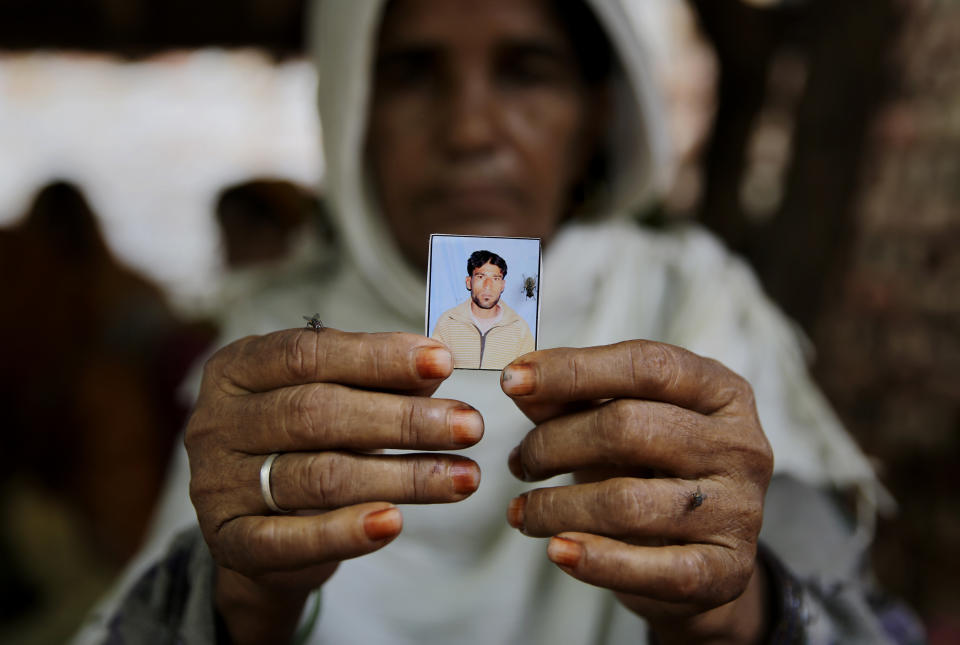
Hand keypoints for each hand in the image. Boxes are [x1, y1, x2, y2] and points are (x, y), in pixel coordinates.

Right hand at [185, 328, 482, 643]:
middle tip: (470, 425)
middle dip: (403, 419)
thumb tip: (436, 365)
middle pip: (316, 413)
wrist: (259, 527)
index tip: (443, 362)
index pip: (307, 353)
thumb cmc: (306, 442)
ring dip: (401, 477)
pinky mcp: (230, 543)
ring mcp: (216, 485)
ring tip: (463, 477)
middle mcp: (216, 422)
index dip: (378, 357)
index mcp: (237, 368)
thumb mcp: (332, 397)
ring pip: (318, 477)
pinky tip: (395, 522)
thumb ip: (377, 380)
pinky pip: (291, 539)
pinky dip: (346, 532)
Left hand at [501, 340, 773, 644]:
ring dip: (555, 507)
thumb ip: (573, 398)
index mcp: (721, 391)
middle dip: (554, 443)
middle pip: (629, 427)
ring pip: (627, 501)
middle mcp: (742, 445)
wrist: (701, 554)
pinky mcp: (727, 571)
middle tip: (517, 462)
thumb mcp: (619, 423)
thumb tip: (521, 384)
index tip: (511, 380)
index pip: (646, 364)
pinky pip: (652, 568)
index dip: (572, 369)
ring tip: (522, 512)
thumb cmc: (652, 470)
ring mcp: (740, 511)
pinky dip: (594, 560)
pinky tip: (557, 550)